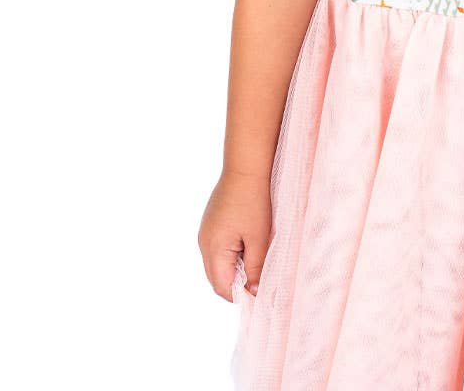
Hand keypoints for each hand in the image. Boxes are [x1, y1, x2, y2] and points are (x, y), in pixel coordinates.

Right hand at [198, 170, 273, 300]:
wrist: (246, 167)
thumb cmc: (254, 201)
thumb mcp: (259, 238)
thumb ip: (256, 268)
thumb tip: (253, 292)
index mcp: (213, 249)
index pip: (222, 287)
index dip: (240, 297)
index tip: (260, 296)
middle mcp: (203, 242)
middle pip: (217, 277)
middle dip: (237, 284)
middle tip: (260, 282)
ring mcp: (205, 231)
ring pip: (217, 263)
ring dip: (235, 268)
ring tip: (257, 262)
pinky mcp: (211, 222)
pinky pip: (218, 248)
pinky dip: (232, 254)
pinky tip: (249, 245)